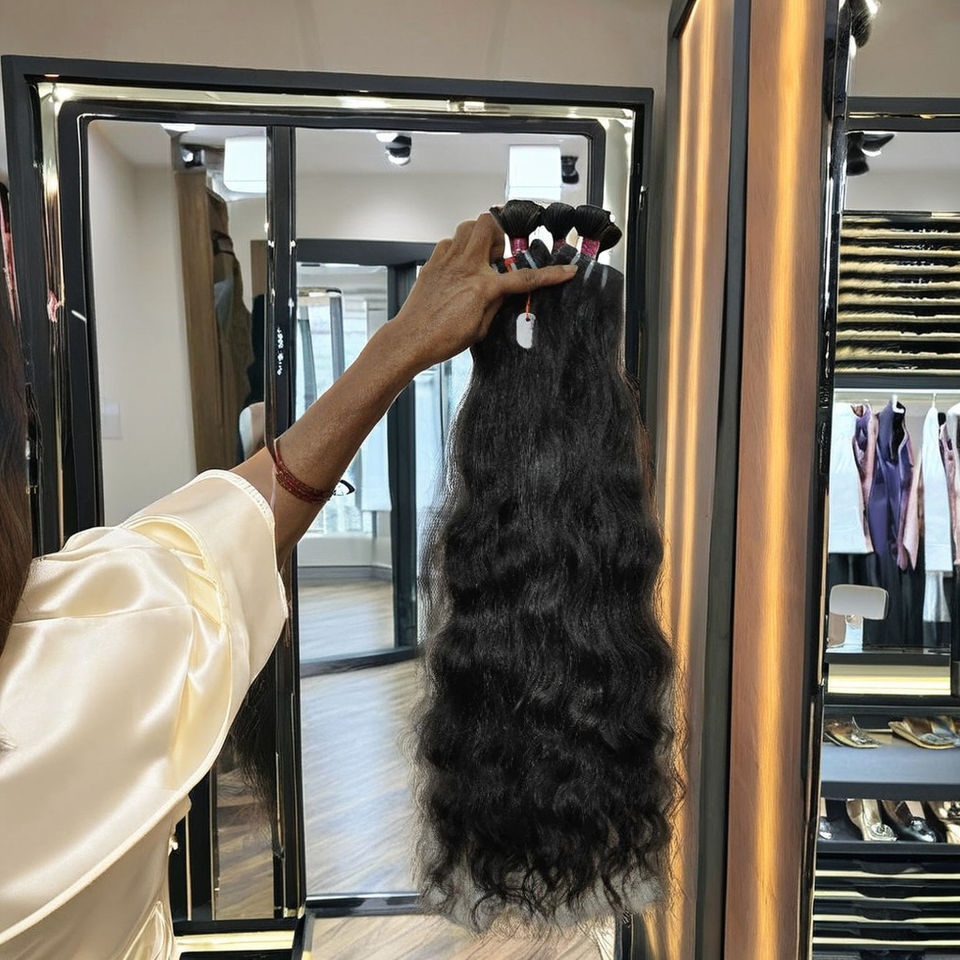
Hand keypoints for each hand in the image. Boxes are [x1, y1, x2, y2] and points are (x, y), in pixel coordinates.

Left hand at [383, 213, 576, 372]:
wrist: (410, 339)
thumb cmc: (443, 338)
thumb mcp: (480, 327)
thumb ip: (496, 303)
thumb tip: (504, 289)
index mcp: (482, 287)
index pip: (524, 278)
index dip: (550, 275)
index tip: (567, 271)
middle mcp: (464, 267)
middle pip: (487, 224)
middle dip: (499, 234)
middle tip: (498, 256)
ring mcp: (446, 261)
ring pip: (467, 226)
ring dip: (478, 237)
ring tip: (479, 259)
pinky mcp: (432, 263)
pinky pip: (449, 242)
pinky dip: (458, 250)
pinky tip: (459, 268)